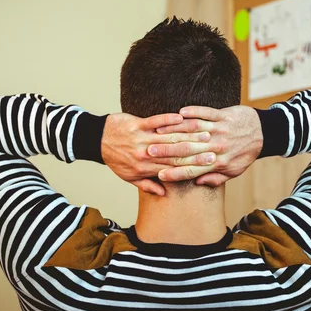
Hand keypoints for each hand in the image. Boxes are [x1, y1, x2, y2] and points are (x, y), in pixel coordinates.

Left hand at [102, 113, 217, 195]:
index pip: (174, 168)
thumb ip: (148, 185)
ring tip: (204, 132)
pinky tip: (181, 117)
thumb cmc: (115, 159)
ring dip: (187, 135)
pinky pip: (155, 121)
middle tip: (213, 147)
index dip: (193, 166)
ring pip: (168, 138)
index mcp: (146, 169)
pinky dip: (168, 119)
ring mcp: (141, 139)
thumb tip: (165, 194)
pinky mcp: (136, 125)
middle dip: (195, 151)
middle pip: (175, 154)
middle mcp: (145, 156)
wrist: (96, 141)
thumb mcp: (130, 177)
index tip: (209, 163)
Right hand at [148, 105, 262, 186]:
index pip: (192, 170)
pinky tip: (180, 113)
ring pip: (194, 130)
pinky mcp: (224, 115)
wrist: (264, 133)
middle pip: (188, 150)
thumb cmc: (246, 153)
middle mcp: (217, 147)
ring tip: (158, 131)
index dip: (175, 174)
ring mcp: (220, 130)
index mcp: (218, 162)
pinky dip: (192, 112)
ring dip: (175, 130)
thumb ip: (215, 177)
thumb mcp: (233, 171)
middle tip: (149, 151)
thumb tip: (197, 182)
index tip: (160, 176)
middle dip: (167, 151)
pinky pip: (206, 113)